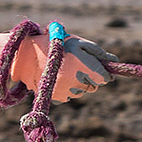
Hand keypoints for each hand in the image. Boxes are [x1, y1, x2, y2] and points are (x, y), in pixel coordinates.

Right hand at [0, 26, 114, 102]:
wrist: (26, 56)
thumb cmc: (54, 44)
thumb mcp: (78, 43)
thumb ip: (98, 53)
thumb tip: (115, 61)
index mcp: (85, 67)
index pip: (105, 78)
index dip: (102, 72)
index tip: (97, 66)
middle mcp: (78, 83)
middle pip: (94, 86)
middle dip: (90, 76)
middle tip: (77, 65)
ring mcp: (67, 92)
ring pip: (82, 91)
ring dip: (79, 82)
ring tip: (65, 69)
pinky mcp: (58, 98)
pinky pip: (70, 95)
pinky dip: (68, 88)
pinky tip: (58, 76)